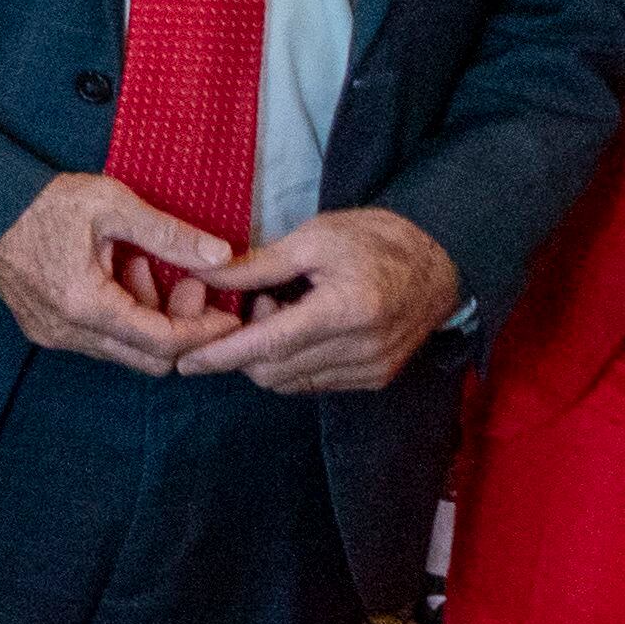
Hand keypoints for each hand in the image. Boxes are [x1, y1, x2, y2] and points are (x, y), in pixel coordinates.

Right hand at [0, 172, 236, 372]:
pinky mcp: (43, 329)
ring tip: (145, 266)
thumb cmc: (44, 202)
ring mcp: (52, 335)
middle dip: (179, 329)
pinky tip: (119, 275)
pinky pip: (99, 341)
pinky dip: (123, 318)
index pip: (161, 342)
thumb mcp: (111, 205)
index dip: (203, 332)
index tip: (230, 315)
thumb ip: (168, 234)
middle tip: (191, 286)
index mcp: (86, 304)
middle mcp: (67, 332)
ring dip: (149, 320)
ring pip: (123, 351)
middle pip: (147, 359)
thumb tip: (221, 256)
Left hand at [180, 208, 462, 395]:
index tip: (185, 363)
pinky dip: (292, 364)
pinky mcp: (376, 378)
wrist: (440, 259)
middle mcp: (361, 349)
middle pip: (273, 370)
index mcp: (345, 311)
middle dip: (242, 350)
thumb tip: (201, 276)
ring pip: (290, 383)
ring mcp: (372, 369)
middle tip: (246, 308)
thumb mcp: (312, 239)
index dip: (221, 356)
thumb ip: (255, 266)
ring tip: (277, 312)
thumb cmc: (374, 240)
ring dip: (267, 358)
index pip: (268, 347)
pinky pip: (313, 384)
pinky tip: (298, 329)